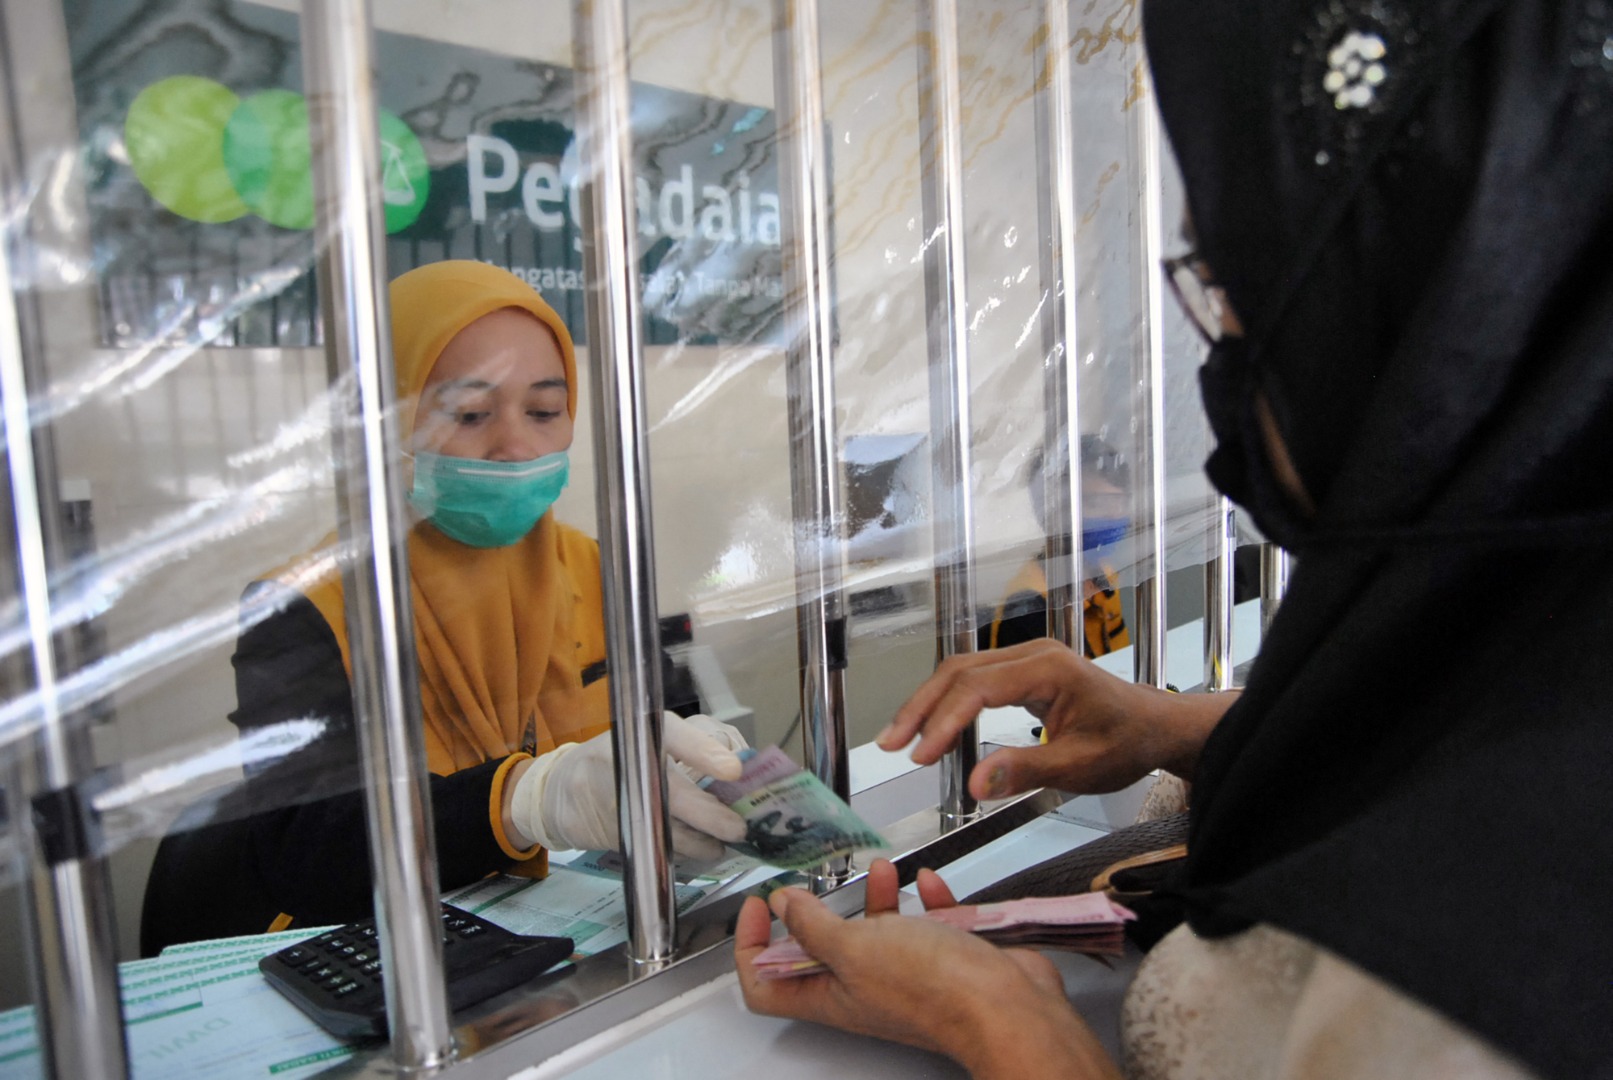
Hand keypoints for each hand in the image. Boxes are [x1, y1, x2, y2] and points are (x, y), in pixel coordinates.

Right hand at [507, 714, 746, 858]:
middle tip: (739, 828)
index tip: (734, 770)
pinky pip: (654, 846)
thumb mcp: (648, 740)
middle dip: (711, 815)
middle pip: (675, 795)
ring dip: (702, 843)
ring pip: (668, 830)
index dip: (704, 752)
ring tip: (721, 845)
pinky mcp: (613, 832)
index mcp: (640, 733)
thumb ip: (691, 749)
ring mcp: (617, 800)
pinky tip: (696, 851)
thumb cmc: (618, 760)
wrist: (562, 791)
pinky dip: (680, 853)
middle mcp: (626, 762)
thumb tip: (740, 772)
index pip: (673, 736)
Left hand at [734, 859, 1118, 1078]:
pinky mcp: (945, 960)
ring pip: (879, 931)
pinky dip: (927, 899)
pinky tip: (930, 883)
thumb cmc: (934, 989)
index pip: (767, 984)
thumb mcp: (854, 947)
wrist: (1006, 1005)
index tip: (757, 908)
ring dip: (876, 897)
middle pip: (824, 952)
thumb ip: (813, 925)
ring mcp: (906, 975)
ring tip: (880, 870)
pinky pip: (928, 924)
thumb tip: (783, 905)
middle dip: (820, 912)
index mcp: (832, 996)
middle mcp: (866, 990)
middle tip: (817, 883)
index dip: (751, 947)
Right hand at [876, 639, 1227, 800]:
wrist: (1156, 728)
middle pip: (960, 670)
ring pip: (962, 671)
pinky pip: (974, 679)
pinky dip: (947, 702)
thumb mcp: (1080, 767)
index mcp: (1048, 669)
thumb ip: (1026, 771)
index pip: (978, 687)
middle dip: (921, 707)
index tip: (920, 755)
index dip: (943, 720)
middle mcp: (1032, 654)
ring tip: (899, 738)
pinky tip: (931, 727)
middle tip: (891, 743)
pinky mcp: (1023, 670)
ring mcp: (1027, 659)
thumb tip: (976, 783)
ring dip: (928, 703)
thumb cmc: (1125, 745)